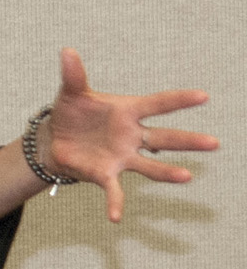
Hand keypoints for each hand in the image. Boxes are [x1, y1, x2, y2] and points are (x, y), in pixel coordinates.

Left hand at [45, 48, 218, 221]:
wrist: (55, 138)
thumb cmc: (71, 112)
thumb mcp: (71, 92)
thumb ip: (73, 75)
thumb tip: (66, 51)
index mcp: (128, 111)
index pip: (158, 104)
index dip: (178, 100)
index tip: (203, 96)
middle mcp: (131, 135)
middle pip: (164, 138)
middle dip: (187, 140)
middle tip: (214, 143)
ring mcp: (122, 156)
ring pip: (150, 166)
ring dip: (167, 172)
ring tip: (187, 177)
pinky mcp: (106, 174)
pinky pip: (114, 191)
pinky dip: (115, 203)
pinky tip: (115, 217)